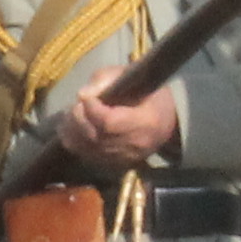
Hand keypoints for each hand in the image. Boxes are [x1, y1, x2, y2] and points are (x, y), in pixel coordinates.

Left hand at [58, 79, 181, 165]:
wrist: (168, 122)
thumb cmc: (150, 95)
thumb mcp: (133, 76)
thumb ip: (107, 79)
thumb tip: (82, 94)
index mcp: (146, 121)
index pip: (109, 121)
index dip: (91, 109)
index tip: (84, 95)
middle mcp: (135, 145)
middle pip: (96, 136)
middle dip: (78, 119)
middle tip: (75, 105)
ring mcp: (125, 159)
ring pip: (88, 148)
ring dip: (74, 131)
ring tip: (73, 116)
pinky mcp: (116, 165)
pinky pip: (88, 156)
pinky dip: (77, 143)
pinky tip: (76, 130)